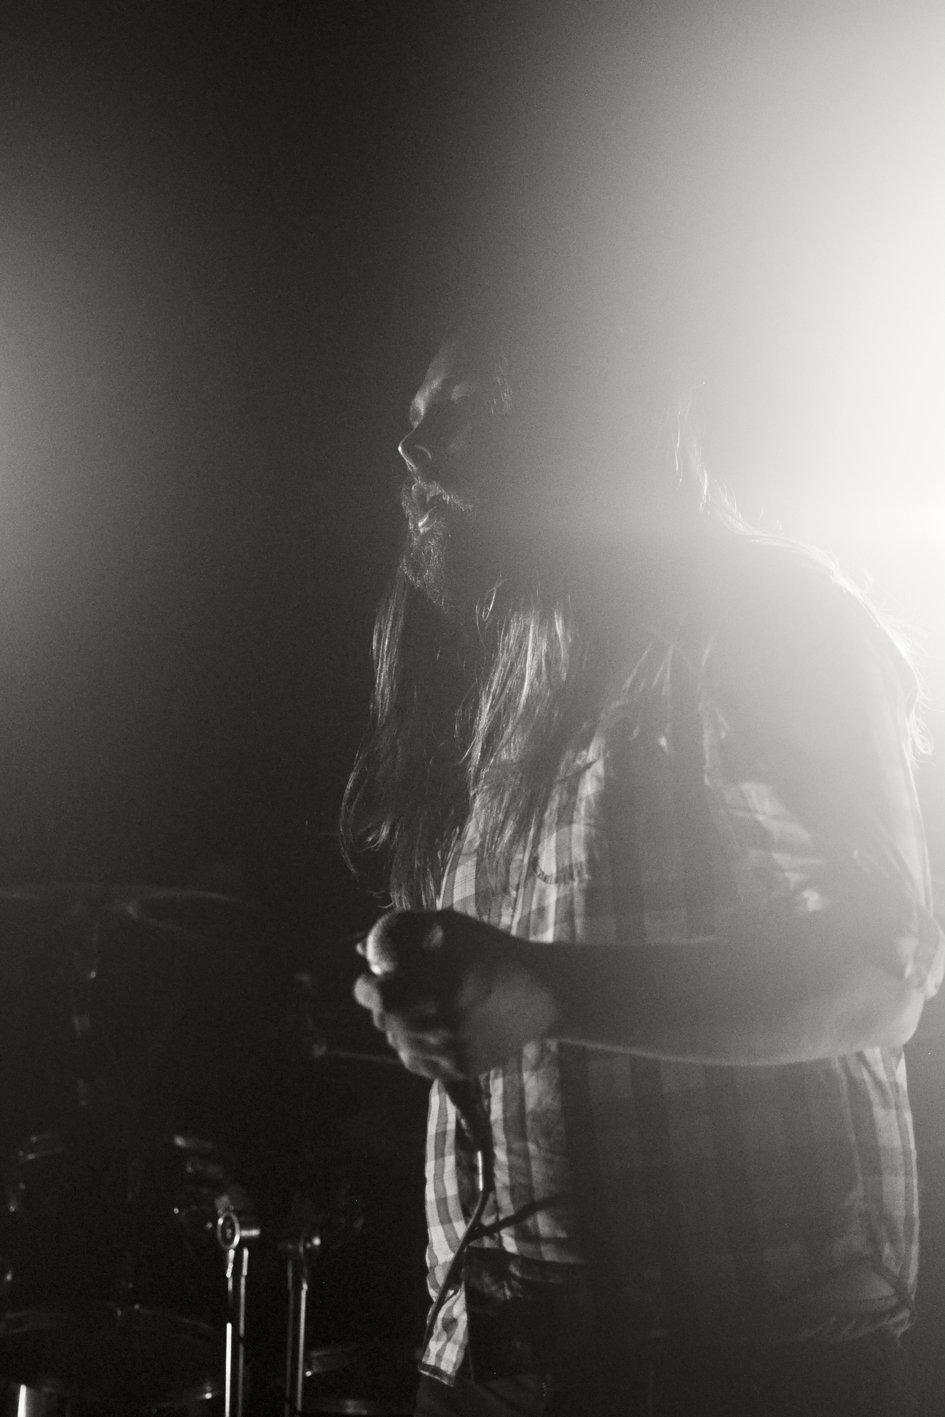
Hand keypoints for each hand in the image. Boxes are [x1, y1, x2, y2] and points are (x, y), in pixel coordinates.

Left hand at [353, 909, 557, 1078]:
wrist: (544, 991)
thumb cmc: (493, 951)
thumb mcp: (453, 928)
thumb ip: (407, 931)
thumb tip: (362, 947)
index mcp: (448, 986)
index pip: (383, 998)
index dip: (366, 989)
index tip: (368, 979)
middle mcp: (451, 1024)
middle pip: (386, 1023)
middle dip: (380, 1005)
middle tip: (388, 992)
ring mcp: (457, 1051)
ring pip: (398, 1044)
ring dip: (394, 1026)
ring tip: (410, 1007)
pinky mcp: (464, 1068)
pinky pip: (416, 1062)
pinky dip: (410, 1046)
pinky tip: (421, 1028)